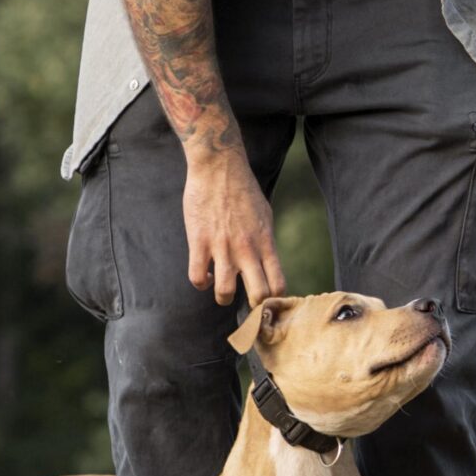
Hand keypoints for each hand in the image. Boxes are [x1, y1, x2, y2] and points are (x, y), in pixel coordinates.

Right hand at [183, 148, 285, 305]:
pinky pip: (197, 278)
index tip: (268, 301)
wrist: (219, 168)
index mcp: (266, 243)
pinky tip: (205, 273)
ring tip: (222, 289)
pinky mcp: (199, 242)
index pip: (279, 284)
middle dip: (253, 306)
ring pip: (225, 294)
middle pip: (258, 295)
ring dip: (223, 298)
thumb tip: (267, 263)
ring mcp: (223, 248)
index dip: (275, 300)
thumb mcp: (265, 216)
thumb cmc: (244, 191)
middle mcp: (247, 249)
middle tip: (246, 302)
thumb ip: (265, 242)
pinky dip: (201, 282)